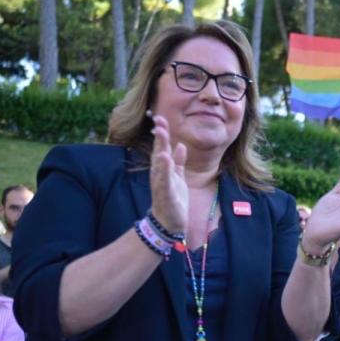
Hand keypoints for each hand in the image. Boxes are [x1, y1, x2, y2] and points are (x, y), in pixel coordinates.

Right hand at [149, 114, 188, 233]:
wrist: (169, 222)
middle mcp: (159, 174)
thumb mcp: (178, 177)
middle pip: (159, 151)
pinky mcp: (166, 194)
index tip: (160, 118)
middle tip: (159, 120)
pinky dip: (164, 169)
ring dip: (160, 148)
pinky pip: (164, 180)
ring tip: (161, 134)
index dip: (162, 133)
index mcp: (163, 169)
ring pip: (160, 163)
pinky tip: (164, 158)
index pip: (162, 148)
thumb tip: (181, 146)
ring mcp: (161, 183)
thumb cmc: (173, 199)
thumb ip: (179, 162)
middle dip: (160, 136)